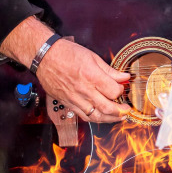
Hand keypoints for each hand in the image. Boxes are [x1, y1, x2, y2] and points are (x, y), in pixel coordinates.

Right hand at [0, 16, 130, 122]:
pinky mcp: (67, 103)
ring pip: (95, 116)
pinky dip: (94, 118)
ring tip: (119, 117)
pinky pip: (83, 116)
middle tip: (127, 110)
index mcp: (91, 76)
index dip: (121, 91)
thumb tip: (124, 77)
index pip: (113, 92)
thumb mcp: (93, 57)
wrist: (45, 57)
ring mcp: (74, 98)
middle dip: (120, 111)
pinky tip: (102, 116)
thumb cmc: (67, 53)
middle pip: (106, 108)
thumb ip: (109, 70)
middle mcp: (83, 90)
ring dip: (110, 119)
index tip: (122, 88)